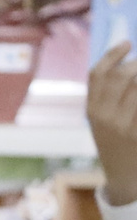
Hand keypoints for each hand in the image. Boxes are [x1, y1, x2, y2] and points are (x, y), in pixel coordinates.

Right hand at [89, 43, 136, 206]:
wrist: (125, 176)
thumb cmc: (116, 144)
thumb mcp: (103, 121)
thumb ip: (108, 96)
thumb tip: (128, 66)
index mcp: (92, 110)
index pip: (98, 74)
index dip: (112, 55)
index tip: (128, 43)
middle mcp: (104, 117)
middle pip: (122, 77)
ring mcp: (123, 125)